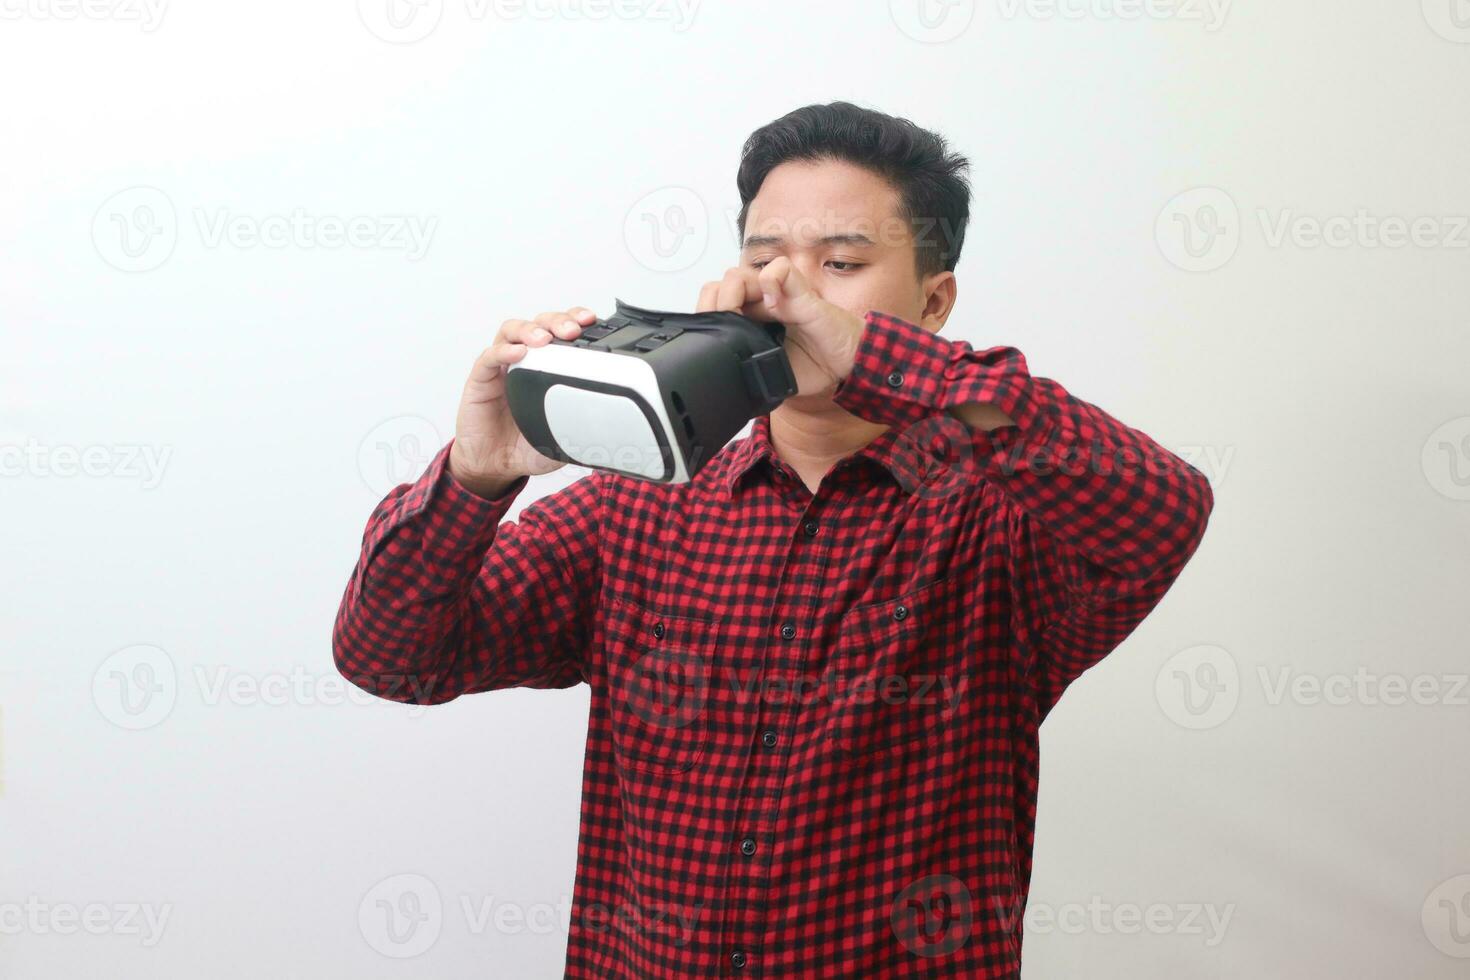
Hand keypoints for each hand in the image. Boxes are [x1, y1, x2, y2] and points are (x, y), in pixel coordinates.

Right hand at [448, 307, 596, 497]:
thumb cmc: (525, 445)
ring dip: (530, 329)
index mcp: (547, 369)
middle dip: (558, 321)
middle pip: (540, 324)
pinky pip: (489, 357)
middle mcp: (525, 361)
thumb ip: (582, 428)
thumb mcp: (563, 438)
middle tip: (572, 331)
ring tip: (544, 338)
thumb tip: (610, 430)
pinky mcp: (480, 379)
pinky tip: (518, 353)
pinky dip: (504, 351)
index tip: (593, 322)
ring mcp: (502, 367)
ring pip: (512, 331)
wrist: (494, 465)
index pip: (562, 334)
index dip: (576, 322)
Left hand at [695, 259, 865, 397]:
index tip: (714, 337)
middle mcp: (761, 303)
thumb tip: (720, 378)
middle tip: (728, 326)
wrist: (848, 360)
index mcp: (751, 321)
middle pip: (719, 287)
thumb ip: (748, 368)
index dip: (708, 315)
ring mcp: (779, 294)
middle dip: (715, 306)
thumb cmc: (814, 362)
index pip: (715, 304)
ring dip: (736, 294)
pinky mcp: (801, 291)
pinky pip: (779, 269)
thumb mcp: (771, 371)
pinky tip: (774, 306)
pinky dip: (771, 282)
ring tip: (746, 316)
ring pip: (740, 275)